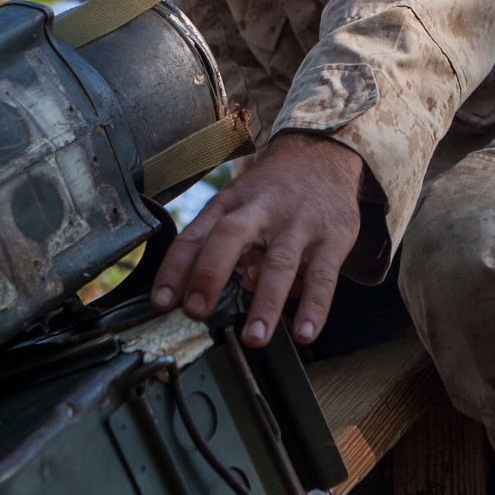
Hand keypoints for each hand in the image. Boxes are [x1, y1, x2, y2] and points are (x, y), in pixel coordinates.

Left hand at [151, 131, 363, 346]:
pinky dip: (315, 307)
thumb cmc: (272, 192)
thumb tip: (193, 297)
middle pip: (231, 237)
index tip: (162, 301)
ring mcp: (299, 224)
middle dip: (210, 274)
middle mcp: (261, 210)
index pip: (195, 235)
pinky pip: (323, 276)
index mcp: (230, 204)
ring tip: (254, 337)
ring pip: (279, 263)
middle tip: (197, 312)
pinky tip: (305, 332)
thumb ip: (218, 246)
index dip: (175, 269)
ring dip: (266, 303)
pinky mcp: (332, 238)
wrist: (323, 157)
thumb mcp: (237, 205)